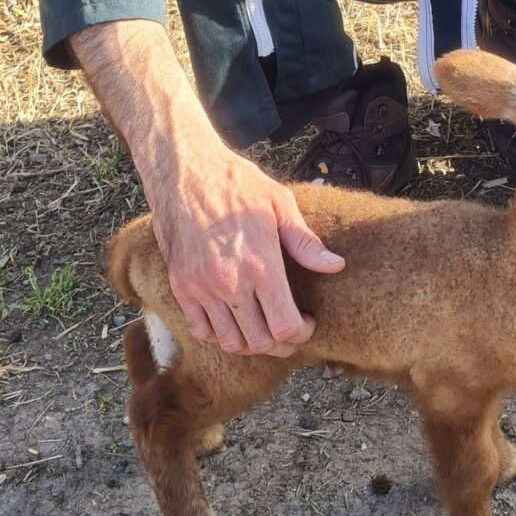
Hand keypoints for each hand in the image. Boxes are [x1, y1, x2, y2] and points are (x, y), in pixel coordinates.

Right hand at [149, 144, 344, 357]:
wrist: (184, 171)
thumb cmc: (237, 183)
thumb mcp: (280, 203)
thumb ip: (306, 242)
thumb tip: (336, 266)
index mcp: (261, 265)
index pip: (285, 326)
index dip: (302, 333)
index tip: (308, 323)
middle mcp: (230, 283)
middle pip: (260, 341)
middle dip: (283, 344)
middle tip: (292, 332)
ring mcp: (201, 288)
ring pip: (230, 342)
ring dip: (253, 344)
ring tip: (266, 330)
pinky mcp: (180, 286)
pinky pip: (200, 330)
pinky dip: (220, 336)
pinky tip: (236, 322)